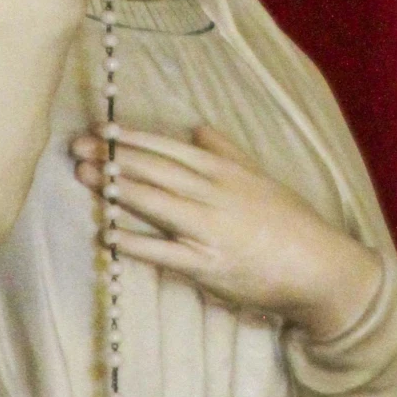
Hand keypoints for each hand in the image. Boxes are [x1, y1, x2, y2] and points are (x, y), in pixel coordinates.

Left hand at [70, 124, 382, 340]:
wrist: (319, 267)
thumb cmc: (291, 221)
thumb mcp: (260, 177)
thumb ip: (227, 152)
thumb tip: (198, 129)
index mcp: (224, 172)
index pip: (169, 149)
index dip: (132, 139)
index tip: (102, 129)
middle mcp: (213, 195)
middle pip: (154, 171)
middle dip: (113, 157)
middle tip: (77, 146)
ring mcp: (209, 230)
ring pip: (154, 203)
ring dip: (116, 189)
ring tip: (85, 176)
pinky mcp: (207, 267)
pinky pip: (164, 252)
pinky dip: (135, 242)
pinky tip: (108, 234)